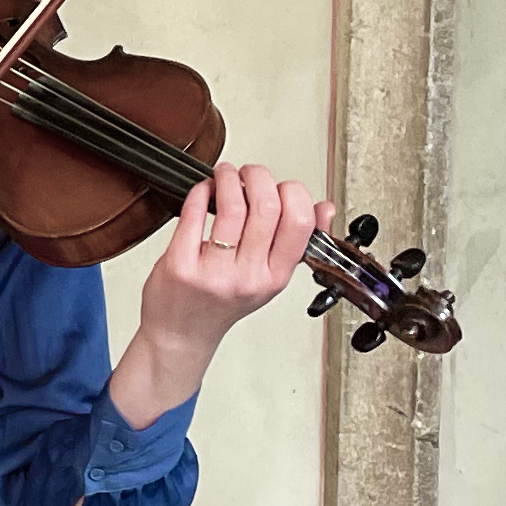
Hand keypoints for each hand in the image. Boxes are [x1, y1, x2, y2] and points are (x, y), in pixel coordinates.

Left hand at [139, 163, 325, 362]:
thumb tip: (324, 208)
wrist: (182, 333)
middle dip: (258, 176)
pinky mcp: (180, 265)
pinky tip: (203, 191)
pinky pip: (194, 214)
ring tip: (225, 175)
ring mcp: (214, 272)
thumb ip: (294, 243)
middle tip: (248, 173)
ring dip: (228, 178)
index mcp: (276, 276)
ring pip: (231, 206)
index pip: (300, 222)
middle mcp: (248, 276)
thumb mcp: (268, 277)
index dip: (292, 192)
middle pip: (266, 206)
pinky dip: (200, 192)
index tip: (279, 186)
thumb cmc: (222, 303)